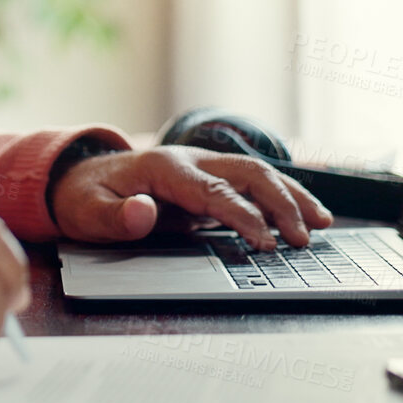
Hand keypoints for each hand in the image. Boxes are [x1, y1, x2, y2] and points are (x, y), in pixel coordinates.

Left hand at [48, 147, 333, 250]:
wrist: (81, 178)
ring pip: (258, 175)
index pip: (214, 191)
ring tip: (322, 224)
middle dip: (281, 203)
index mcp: (165, 168)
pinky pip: (252, 186)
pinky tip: (303, 218)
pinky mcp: (210, 180)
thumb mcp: (86, 211)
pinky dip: (281, 199)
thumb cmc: (85, 196)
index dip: (242, 216)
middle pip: (249, 173)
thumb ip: (114, 217)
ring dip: (292, 197)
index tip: (265, 242)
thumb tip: (143, 213)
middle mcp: (191, 161)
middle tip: (304, 238)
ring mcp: (204, 168)